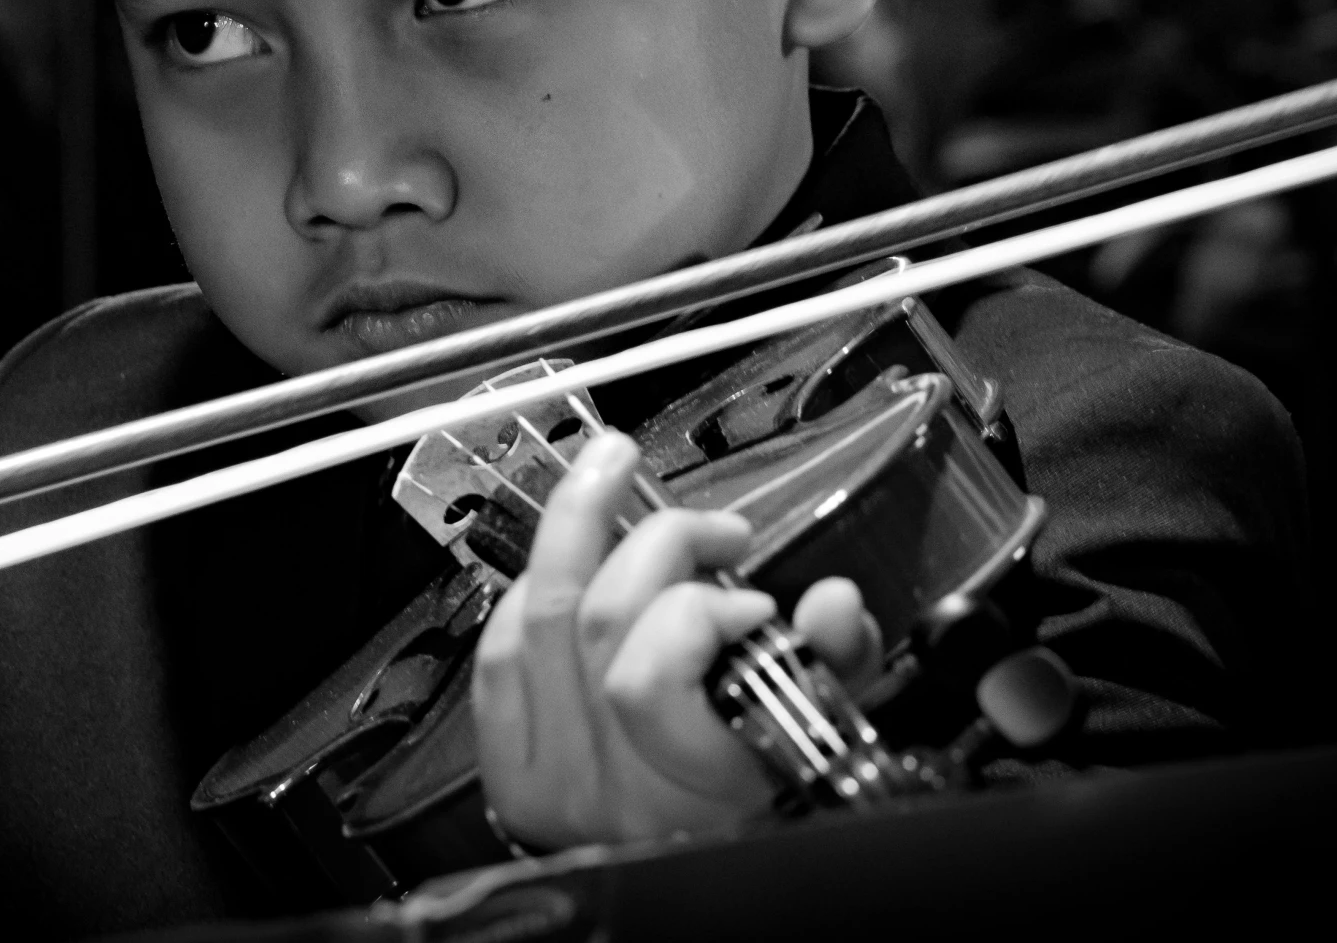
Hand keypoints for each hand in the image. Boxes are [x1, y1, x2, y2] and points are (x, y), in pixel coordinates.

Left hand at [471, 431, 880, 849]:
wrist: (684, 868)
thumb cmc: (754, 793)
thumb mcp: (813, 732)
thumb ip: (833, 664)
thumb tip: (834, 601)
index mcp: (689, 793)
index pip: (646, 679)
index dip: (696, 613)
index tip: (750, 603)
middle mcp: (605, 788)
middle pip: (597, 619)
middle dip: (660, 540)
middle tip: (714, 527)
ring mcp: (545, 776)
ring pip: (541, 613)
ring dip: (580, 522)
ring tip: (615, 469)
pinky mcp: (505, 761)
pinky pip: (502, 647)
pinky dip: (536, 587)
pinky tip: (574, 557)